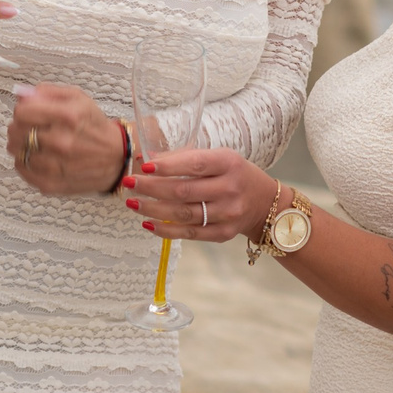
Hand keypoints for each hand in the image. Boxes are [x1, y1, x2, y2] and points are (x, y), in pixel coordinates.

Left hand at [7, 83, 129, 195]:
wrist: (116, 157)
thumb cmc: (94, 126)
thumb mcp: (77, 99)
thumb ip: (47, 92)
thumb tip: (21, 94)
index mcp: (68, 117)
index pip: (22, 112)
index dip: (21, 110)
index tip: (27, 112)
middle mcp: (62, 142)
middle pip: (16, 132)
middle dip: (18, 127)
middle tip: (28, 128)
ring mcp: (56, 166)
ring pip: (17, 152)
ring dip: (20, 145)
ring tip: (33, 142)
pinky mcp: (52, 184)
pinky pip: (23, 170)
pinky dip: (24, 162)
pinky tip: (36, 157)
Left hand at [130, 148, 278, 242]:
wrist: (264, 203)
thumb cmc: (234, 175)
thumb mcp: (218, 158)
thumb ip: (185, 158)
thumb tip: (146, 158)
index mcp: (228, 163)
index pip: (195, 164)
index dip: (168, 166)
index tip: (144, 166)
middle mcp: (230, 188)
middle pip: (184, 191)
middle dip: (151, 188)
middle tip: (128, 183)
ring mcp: (228, 213)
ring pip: (183, 214)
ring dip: (152, 209)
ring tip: (132, 203)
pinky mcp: (223, 233)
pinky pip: (189, 234)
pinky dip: (166, 230)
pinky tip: (148, 223)